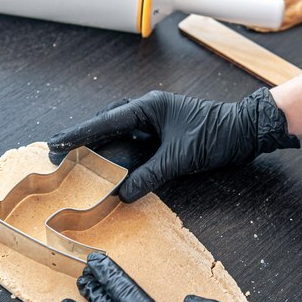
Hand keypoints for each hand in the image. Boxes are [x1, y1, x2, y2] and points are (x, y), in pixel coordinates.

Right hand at [48, 88, 299, 202]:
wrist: (245, 132)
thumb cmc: (217, 135)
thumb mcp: (181, 157)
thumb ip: (150, 175)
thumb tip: (123, 193)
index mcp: (149, 107)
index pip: (106, 121)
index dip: (79, 134)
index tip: (56, 142)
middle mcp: (149, 110)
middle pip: (107, 123)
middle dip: (84, 138)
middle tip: (59, 150)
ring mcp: (155, 120)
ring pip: (119, 131)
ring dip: (100, 144)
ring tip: (77, 156)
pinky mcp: (163, 133)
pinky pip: (134, 141)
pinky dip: (120, 152)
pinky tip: (110, 163)